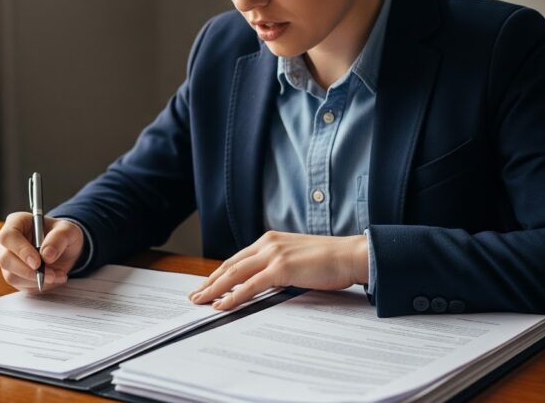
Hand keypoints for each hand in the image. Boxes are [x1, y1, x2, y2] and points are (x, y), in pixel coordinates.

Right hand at [0, 212, 84, 292]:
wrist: (65, 249)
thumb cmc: (62, 235)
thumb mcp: (68, 230)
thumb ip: (59, 238)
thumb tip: (46, 255)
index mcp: (17, 222)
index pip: (8, 237)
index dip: (21, 251)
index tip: (38, 262)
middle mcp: (8, 241)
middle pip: (6, 259)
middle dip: (29, 271)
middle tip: (51, 275)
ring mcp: (8, 259)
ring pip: (12, 275)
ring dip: (36, 280)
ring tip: (58, 275)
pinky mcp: (14, 275)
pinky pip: (20, 285)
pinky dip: (38, 285)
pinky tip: (53, 278)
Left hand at [188, 231, 368, 310]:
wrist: (350, 255)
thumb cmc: (330, 260)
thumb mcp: (297, 259)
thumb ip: (279, 267)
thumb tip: (265, 284)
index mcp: (271, 240)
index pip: (238, 259)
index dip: (219, 273)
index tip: (207, 285)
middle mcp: (268, 244)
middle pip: (230, 265)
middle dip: (210, 282)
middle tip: (194, 295)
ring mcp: (273, 254)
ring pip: (235, 274)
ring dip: (214, 289)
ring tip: (200, 301)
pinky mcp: (281, 268)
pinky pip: (250, 285)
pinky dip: (233, 296)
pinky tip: (222, 305)